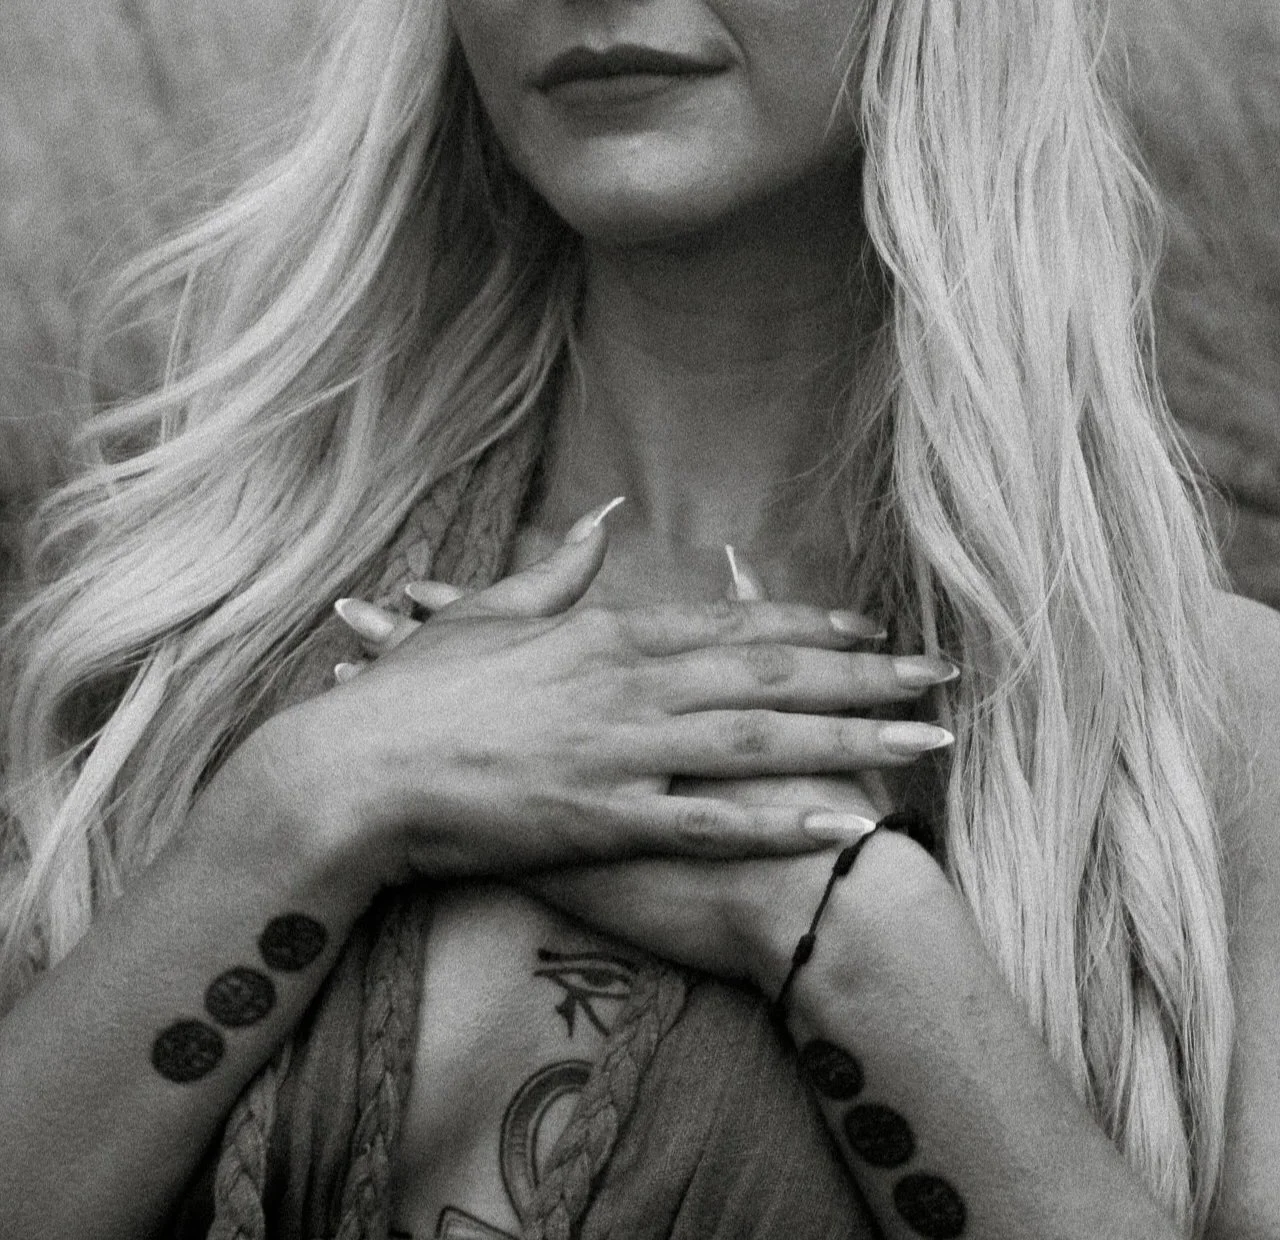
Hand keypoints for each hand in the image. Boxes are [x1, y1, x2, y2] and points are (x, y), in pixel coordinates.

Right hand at [329, 527, 952, 981]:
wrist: (355, 770)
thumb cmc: (417, 693)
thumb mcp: (486, 614)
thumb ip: (557, 569)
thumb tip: (600, 517)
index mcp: (609, 634)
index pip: (733, 622)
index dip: (813, 624)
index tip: (875, 628)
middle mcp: (630, 683)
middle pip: (771, 675)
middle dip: (865, 677)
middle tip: (940, 679)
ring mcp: (619, 750)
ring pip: (761, 741)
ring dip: (852, 741)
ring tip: (927, 746)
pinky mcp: (601, 818)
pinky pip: (707, 821)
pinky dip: (778, 824)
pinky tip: (841, 826)